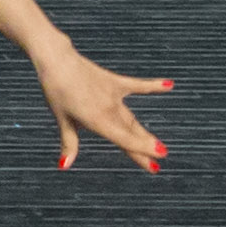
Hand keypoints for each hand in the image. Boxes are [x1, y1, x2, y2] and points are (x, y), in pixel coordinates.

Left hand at [35, 46, 172, 171]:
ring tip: (160, 146)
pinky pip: (137, 85)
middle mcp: (109, 110)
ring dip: (144, 132)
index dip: (141, 152)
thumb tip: (63, 165)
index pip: (125, 141)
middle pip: (130, 132)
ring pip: (132, 118)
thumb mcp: (62, 120)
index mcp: (97, 121)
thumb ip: (69, 143)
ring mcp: (113, 95)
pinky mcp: (114, 81)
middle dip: (145, 148)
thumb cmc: (55, 92)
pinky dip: (153, 85)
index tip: (156, 163)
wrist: (56, 60)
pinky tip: (170, 85)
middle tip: (159, 161)